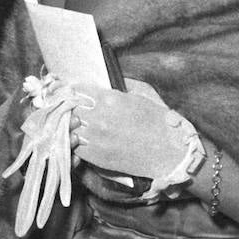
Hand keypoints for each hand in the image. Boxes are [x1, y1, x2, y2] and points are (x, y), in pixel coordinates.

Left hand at [73, 79, 200, 188]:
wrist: (170, 153)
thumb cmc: (160, 121)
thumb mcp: (144, 93)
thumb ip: (123, 84)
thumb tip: (106, 80)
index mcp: (110, 100)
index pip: (77, 91)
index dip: (73, 90)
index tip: (73, 91)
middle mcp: (100, 119)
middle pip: (70, 109)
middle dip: (70, 106)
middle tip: (70, 106)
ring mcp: (97, 140)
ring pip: (69, 129)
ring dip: (71, 124)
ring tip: (76, 122)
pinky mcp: (97, 158)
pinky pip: (75, 147)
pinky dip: (76, 141)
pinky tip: (82, 137)